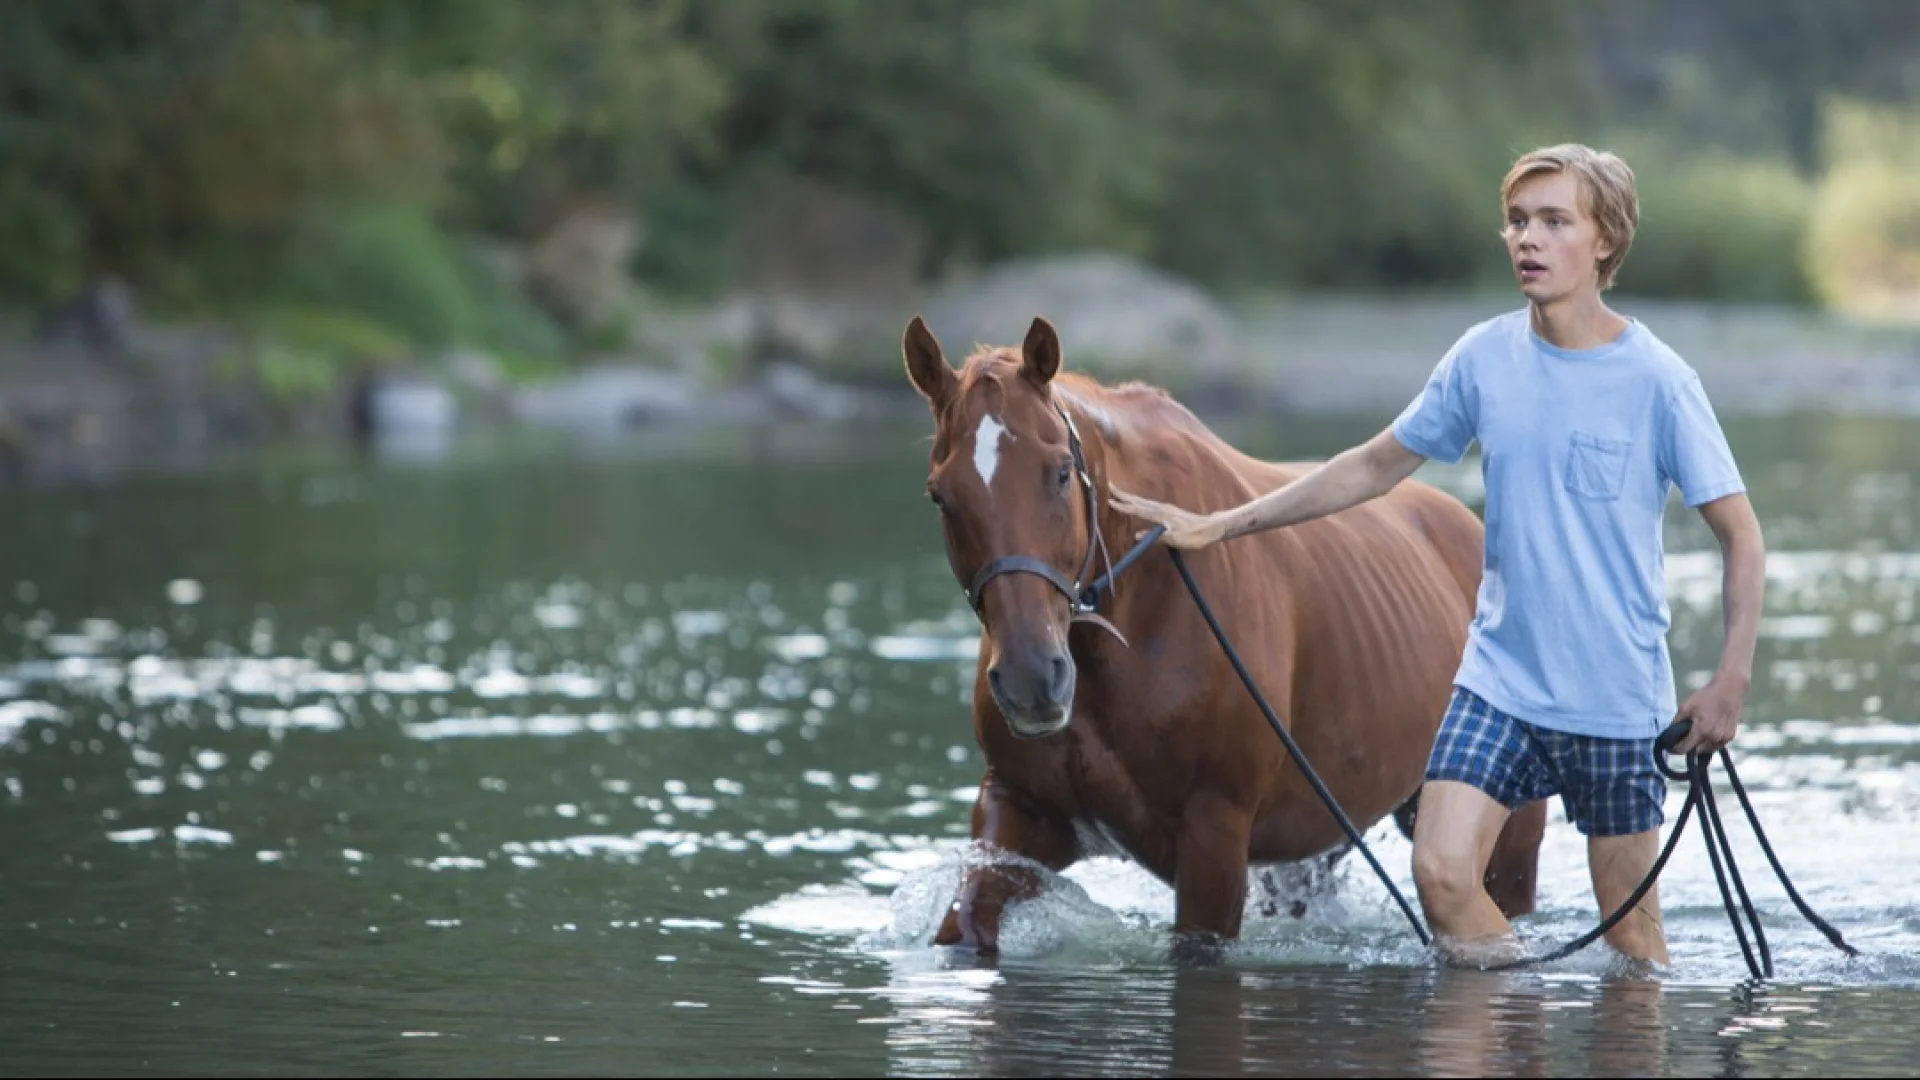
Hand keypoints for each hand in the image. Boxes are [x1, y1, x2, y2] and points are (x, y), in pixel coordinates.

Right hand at [1108, 486, 1226, 549]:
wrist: (1212, 528)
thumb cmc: (1195, 536)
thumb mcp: (1176, 539)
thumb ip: (1156, 537)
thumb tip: (1136, 535)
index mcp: (1161, 515)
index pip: (1138, 509)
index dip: (1123, 506)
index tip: (1109, 500)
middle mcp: (1162, 509)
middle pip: (1138, 500)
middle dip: (1122, 494)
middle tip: (1107, 486)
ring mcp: (1165, 508)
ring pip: (1142, 501)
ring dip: (1128, 496)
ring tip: (1116, 492)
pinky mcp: (1168, 510)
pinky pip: (1148, 504)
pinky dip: (1138, 501)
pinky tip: (1137, 502)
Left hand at [1671, 672, 1747, 754]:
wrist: (1729, 690)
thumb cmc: (1705, 697)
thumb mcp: (1685, 707)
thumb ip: (1676, 722)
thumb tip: (1668, 734)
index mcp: (1701, 731)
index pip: (1684, 749)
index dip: (1674, 749)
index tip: (1670, 748)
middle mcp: (1714, 737)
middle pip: (1695, 751)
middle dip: (1687, 747)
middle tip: (1683, 739)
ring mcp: (1724, 738)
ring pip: (1706, 750)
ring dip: (1699, 746)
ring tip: (1695, 735)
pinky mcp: (1730, 736)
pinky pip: (1716, 746)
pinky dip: (1709, 743)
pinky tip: (1706, 733)